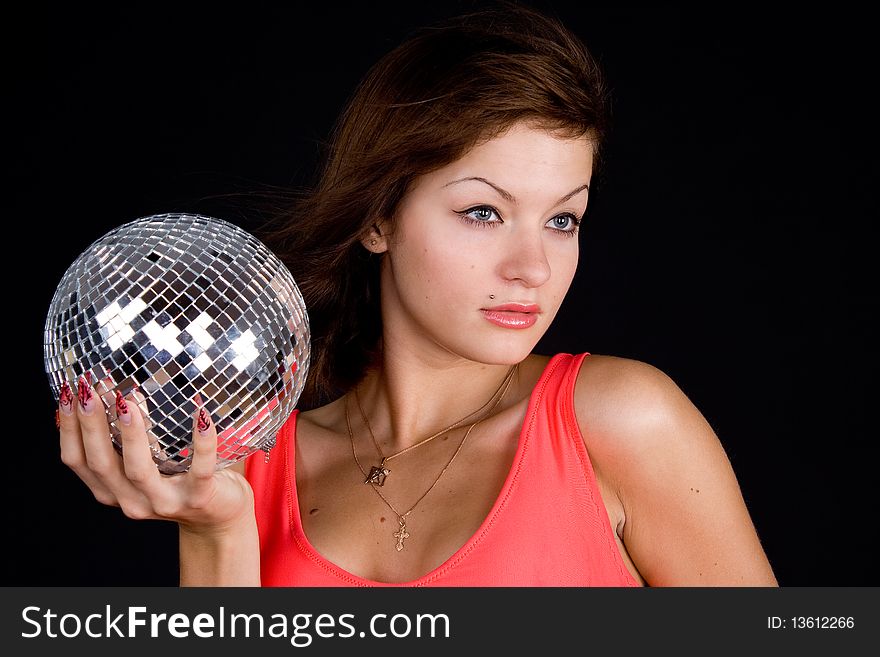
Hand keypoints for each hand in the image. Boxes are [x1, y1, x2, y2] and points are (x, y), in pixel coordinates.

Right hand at [57, 376, 254, 534]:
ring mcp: (165, 502)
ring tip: (128, 399)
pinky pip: (200, 468)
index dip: (69, 428)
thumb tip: (125, 391)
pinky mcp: (199, 498)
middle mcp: (132, 501)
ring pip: (138, 469)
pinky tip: (202, 414)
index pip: (77, 461)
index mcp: (112, 490)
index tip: (68, 393)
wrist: (220, 517)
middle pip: (101, 464)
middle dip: (92, 425)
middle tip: (90, 389)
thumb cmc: (181, 480)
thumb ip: (135, 436)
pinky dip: (201, 442)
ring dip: (131, 434)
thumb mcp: (151, 460)